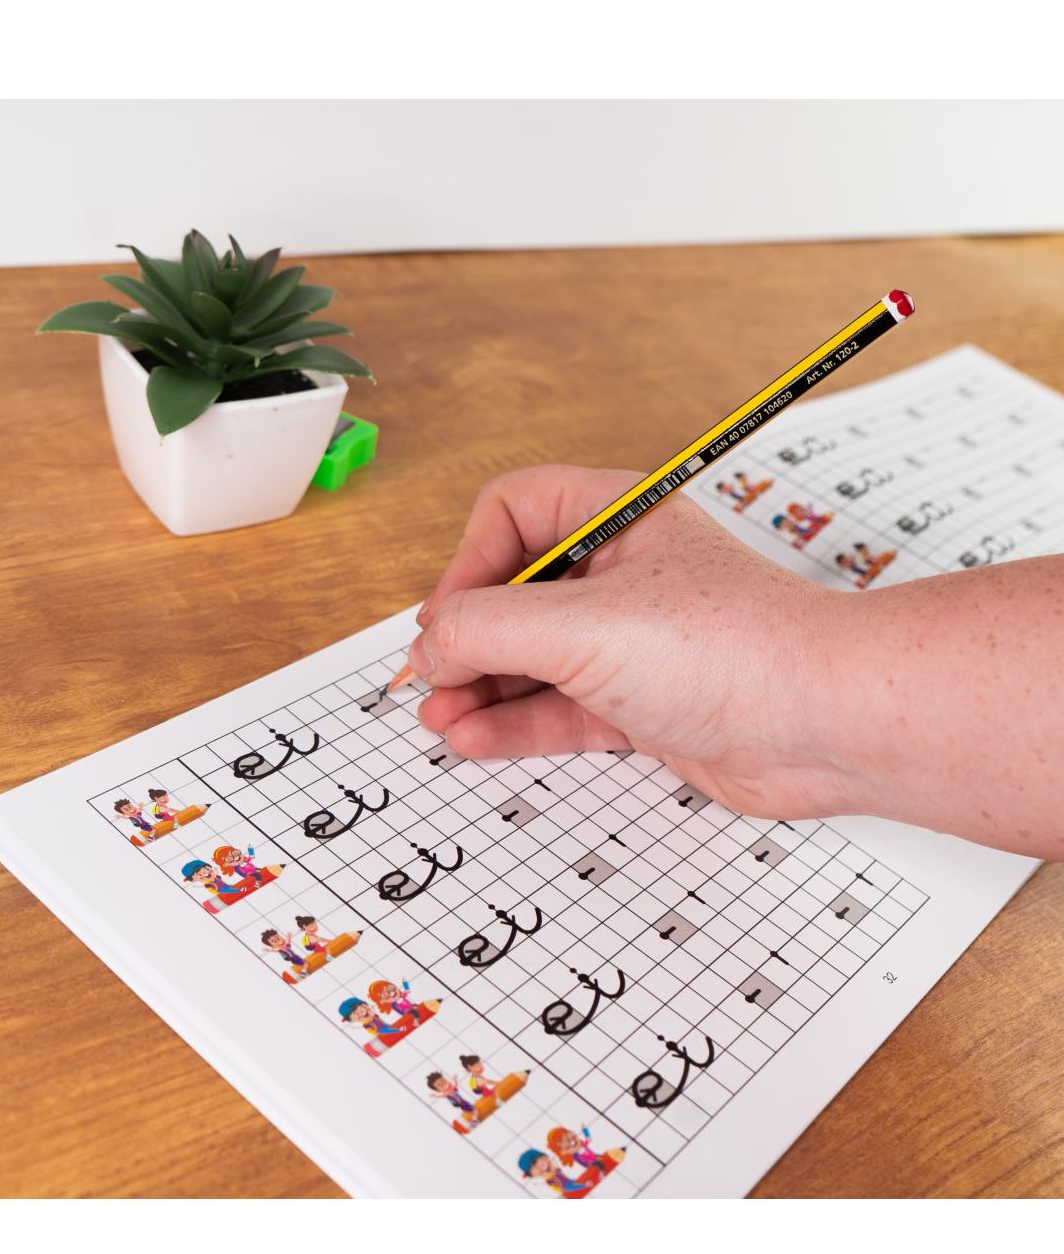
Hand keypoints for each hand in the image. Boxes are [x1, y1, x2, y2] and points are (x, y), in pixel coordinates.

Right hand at [409, 466, 850, 819]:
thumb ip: (489, 629)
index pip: (513, 513)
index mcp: (618, 517)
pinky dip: (516, 722)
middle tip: (428, 680)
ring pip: (534, 657)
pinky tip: (474, 739)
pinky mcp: (644, 703)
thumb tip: (427, 644)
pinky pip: (562, 706)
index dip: (468, 563)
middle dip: (465, 638)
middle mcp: (624, 573)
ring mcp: (633, 641)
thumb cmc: (733, 650)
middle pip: (515, 592)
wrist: (826, 725)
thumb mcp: (584, 627)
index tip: (445, 619)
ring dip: (481, 688)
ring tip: (437, 719)